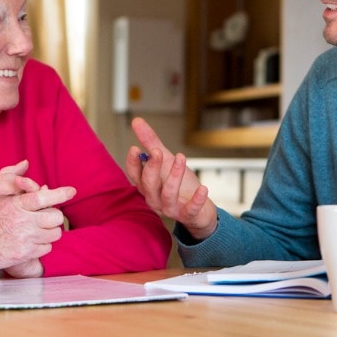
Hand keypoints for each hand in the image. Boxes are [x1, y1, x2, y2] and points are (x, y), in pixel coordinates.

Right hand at [0, 160, 76, 275]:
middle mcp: (22, 221)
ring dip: (50, 231)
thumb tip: (24, 163)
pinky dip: (43, 244)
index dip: (60, 193)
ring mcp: (25, 239)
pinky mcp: (26, 254)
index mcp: (15, 205)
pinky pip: (47, 248)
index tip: (71, 191)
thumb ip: (10, 177)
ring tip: (39, 229)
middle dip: (54, 216)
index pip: (42, 197)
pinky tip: (33, 240)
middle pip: (55, 216)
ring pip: (55, 233)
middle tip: (46, 216)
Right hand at [123, 117, 217, 240]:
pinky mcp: (186, 215)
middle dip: (152, 168)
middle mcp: (154, 198)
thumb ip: (151, 142)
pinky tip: (203, 188)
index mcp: (147, 185)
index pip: (134, 175)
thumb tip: (136, 121)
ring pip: (167, 194)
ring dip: (174, 176)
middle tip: (157, 151)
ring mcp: (169, 208)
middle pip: (148, 184)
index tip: (135, 148)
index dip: (133, 163)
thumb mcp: (167, 160)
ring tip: (181, 158)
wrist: (199, 209)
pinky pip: (189, 210)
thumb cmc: (180, 184)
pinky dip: (196, 200)